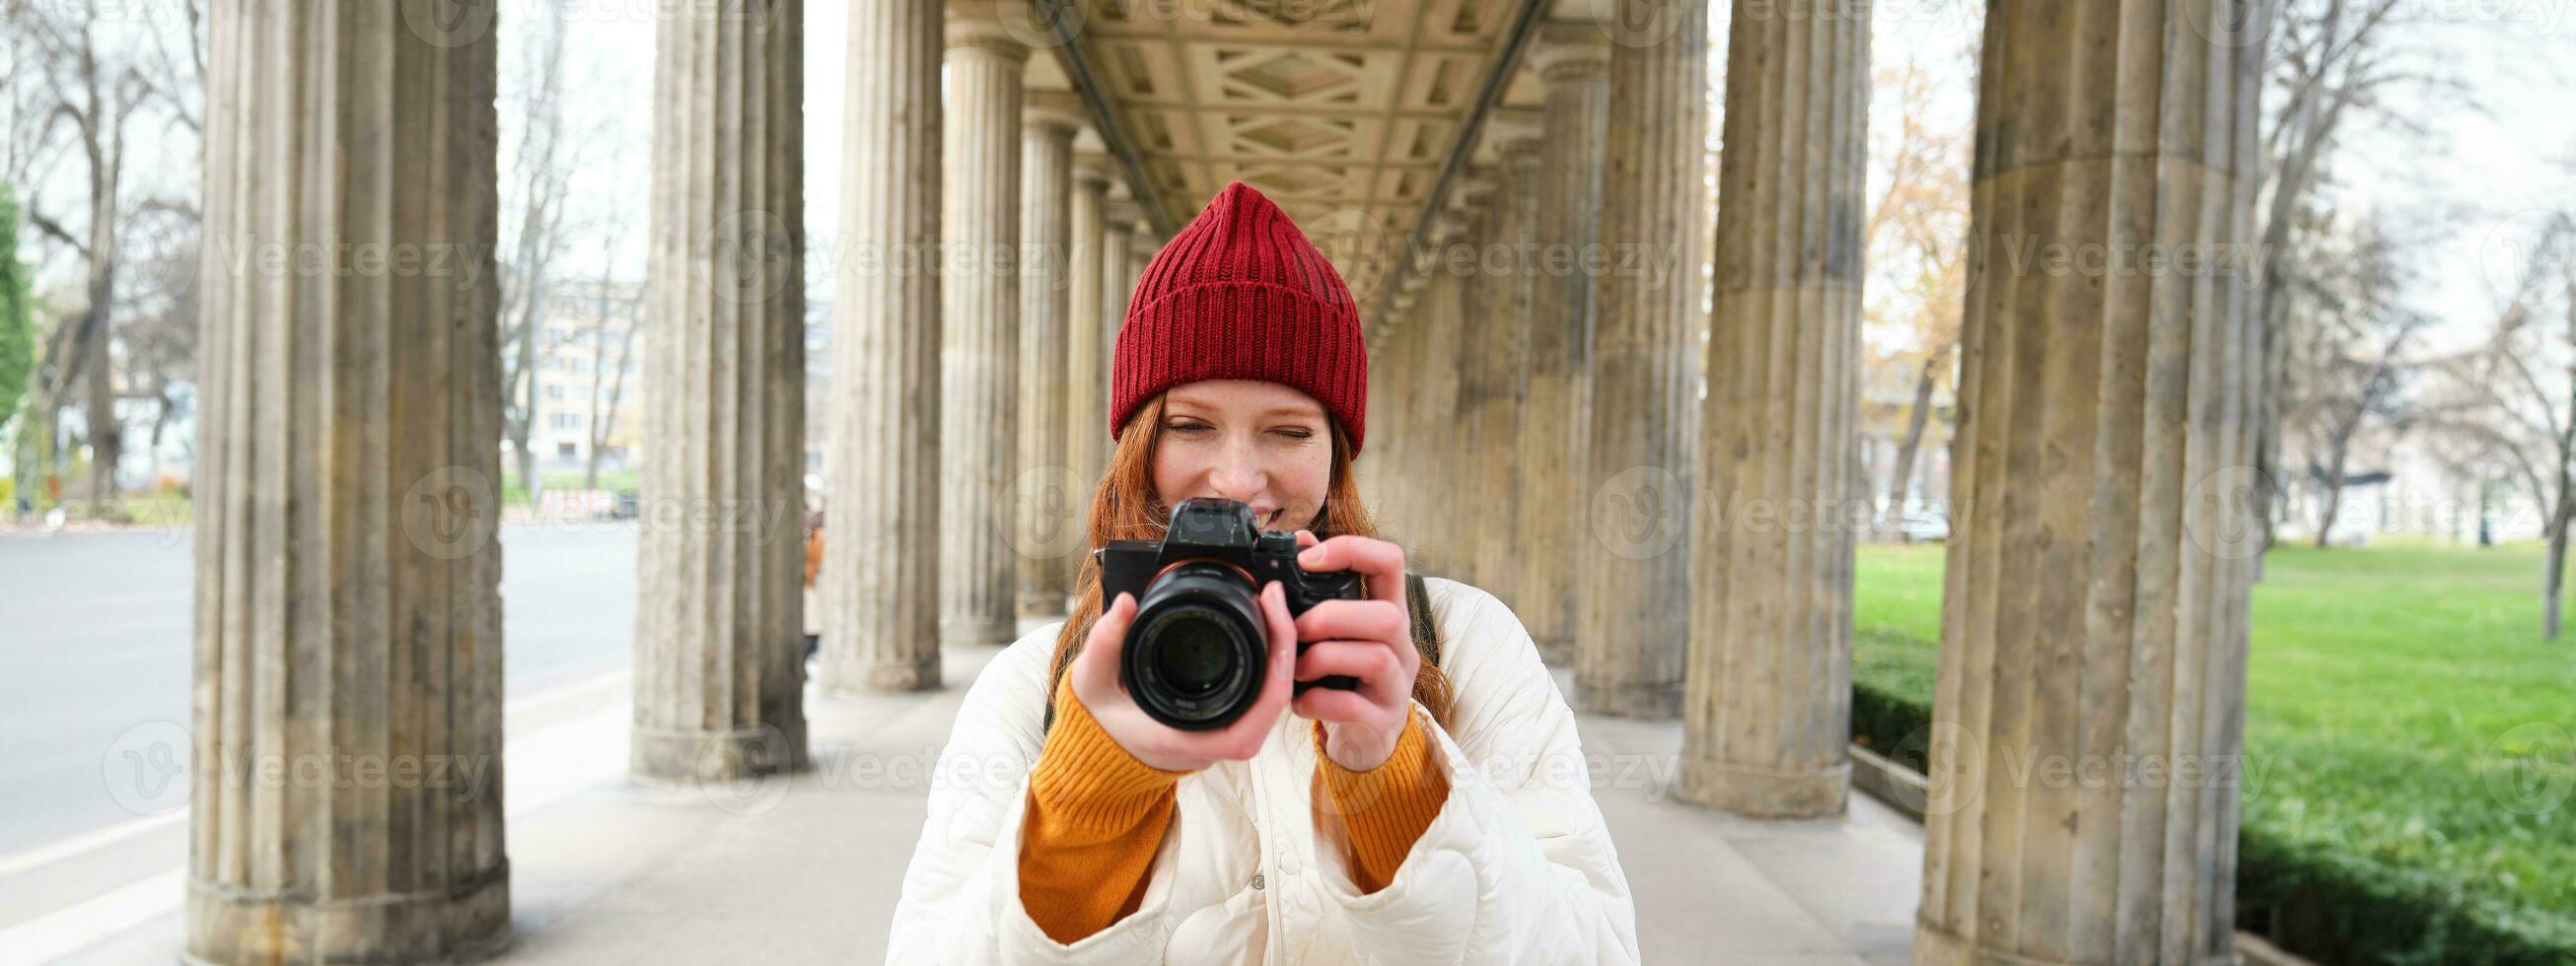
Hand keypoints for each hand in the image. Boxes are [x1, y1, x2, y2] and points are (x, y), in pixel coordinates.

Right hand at [1067, 585, 1300, 771]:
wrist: (1096, 746)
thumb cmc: (1098, 720)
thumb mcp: (1091, 681)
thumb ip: (1104, 644)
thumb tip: (1126, 604)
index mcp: (1187, 740)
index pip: (1253, 721)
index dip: (1275, 671)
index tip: (1272, 618)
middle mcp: (1213, 744)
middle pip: (1274, 704)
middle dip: (1285, 648)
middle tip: (1274, 600)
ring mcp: (1222, 735)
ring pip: (1272, 701)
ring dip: (1281, 655)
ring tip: (1273, 609)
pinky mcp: (1225, 723)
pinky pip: (1260, 698)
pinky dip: (1269, 664)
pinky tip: (1265, 631)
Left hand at [1287, 531, 1419, 771]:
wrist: (1363, 738)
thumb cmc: (1344, 675)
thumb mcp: (1335, 630)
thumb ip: (1318, 590)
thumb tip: (1299, 541)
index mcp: (1387, 611)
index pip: (1390, 561)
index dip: (1352, 550)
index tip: (1307, 559)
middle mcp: (1401, 645)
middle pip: (1389, 616)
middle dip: (1332, 616)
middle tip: (1296, 629)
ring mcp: (1397, 685)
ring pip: (1376, 658)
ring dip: (1323, 657)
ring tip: (1294, 667)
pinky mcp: (1382, 720)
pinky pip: (1355, 707)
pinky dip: (1318, 702)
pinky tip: (1299, 702)